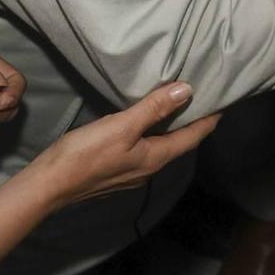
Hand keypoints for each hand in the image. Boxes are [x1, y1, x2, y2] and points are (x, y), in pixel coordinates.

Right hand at [28, 82, 219, 208]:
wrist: (50, 184)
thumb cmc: (86, 153)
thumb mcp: (122, 126)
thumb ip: (153, 109)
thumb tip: (187, 91)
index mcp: (154, 158)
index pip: (191, 138)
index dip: (208, 122)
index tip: (223, 106)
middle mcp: (148, 169)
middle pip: (178, 144)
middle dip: (192, 124)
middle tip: (203, 102)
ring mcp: (131, 173)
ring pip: (160, 147)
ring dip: (171, 129)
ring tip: (177, 108)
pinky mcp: (116, 172)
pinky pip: (144, 150)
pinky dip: (152, 135)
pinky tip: (144, 126)